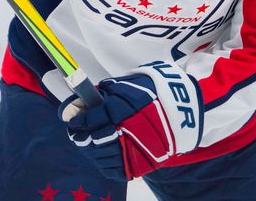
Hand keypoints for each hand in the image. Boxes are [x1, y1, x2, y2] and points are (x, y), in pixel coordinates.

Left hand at [59, 61, 202, 180]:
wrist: (182, 111)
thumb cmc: (151, 94)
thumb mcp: (127, 86)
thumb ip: (104, 94)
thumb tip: (82, 103)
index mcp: (123, 108)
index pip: (90, 119)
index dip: (78, 121)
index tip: (73, 122)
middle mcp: (128, 130)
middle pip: (94, 140)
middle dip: (82, 137)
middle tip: (76, 135)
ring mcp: (134, 149)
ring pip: (101, 156)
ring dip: (91, 151)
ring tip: (88, 144)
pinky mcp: (140, 164)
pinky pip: (114, 169)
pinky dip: (104, 162)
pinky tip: (102, 155)